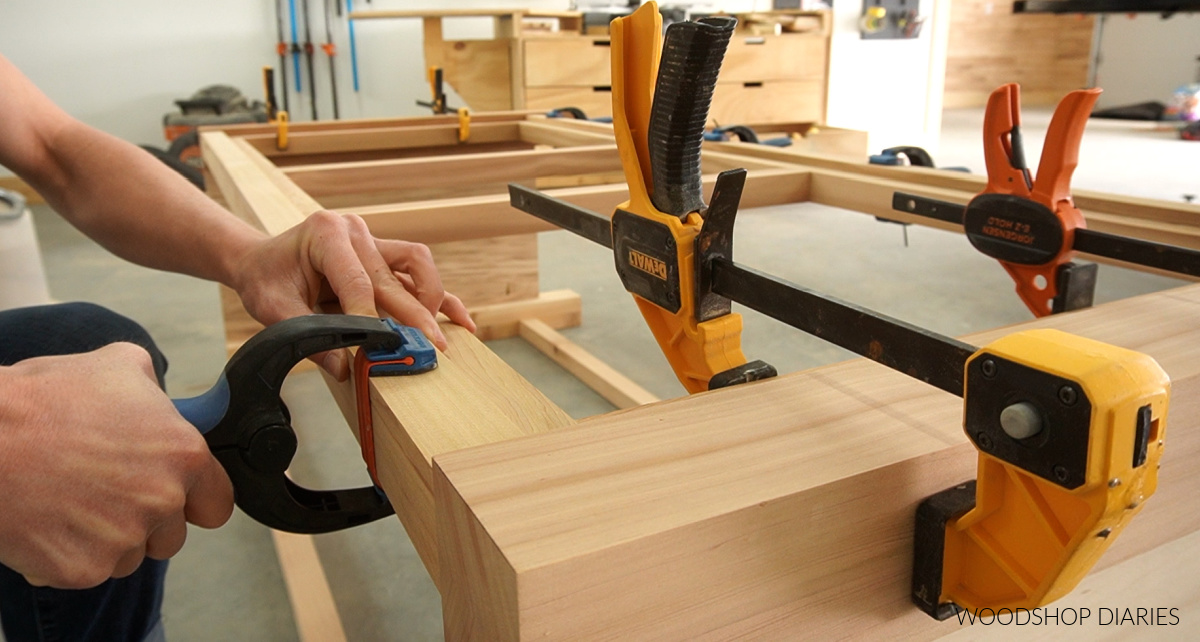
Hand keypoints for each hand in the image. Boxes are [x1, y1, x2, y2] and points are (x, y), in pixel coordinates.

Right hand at [0, 343, 233, 588]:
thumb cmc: (41, 400)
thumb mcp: (117, 365)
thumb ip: (154, 389)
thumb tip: (160, 398)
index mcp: (183, 455)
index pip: (217, 503)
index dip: (196, 501)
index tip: (179, 499)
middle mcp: (162, 500)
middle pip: (171, 536)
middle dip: (145, 521)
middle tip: (104, 492)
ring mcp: (123, 539)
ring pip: (129, 556)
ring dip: (107, 539)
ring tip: (69, 499)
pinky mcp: (82, 569)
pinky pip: (85, 571)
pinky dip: (65, 554)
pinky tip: (44, 519)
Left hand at [229, 211, 475, 379]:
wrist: (261, 260)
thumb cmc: (265, 278)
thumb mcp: (273, 308)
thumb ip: (307, 336)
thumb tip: (344, 368)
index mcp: (326, 233)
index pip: (357, 280)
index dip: (371, 317)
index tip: (383, 348)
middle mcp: (355, 231)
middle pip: (394, 276)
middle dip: (414, 315)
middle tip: (431, 347)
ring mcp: (374, 241)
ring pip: (418, 265)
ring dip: (431, 300)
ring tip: (437, 334)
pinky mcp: (384, 257)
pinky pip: (418, 275)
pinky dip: (440, 298)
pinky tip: (461, 320)